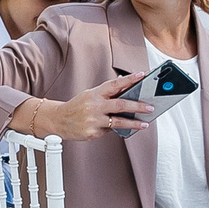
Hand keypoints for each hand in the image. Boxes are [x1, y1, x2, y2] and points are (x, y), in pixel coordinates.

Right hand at [19, 72, 151, 141]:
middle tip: (150, 107)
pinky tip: (117, 129)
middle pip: (120, 104)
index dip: (129, 79)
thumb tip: (124, 82)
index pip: (115, 84)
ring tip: (144, 124)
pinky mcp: (92, 133)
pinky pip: (109, 132)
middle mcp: (94, 105)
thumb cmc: (76, 107)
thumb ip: (107, 92)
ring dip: (133, 123)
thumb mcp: (90, 95)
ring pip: (118, 122)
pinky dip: (114, 130)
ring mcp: (93, 120)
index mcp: (95, 93)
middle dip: (137, 106)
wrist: (58, 120)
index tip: (142, 75)